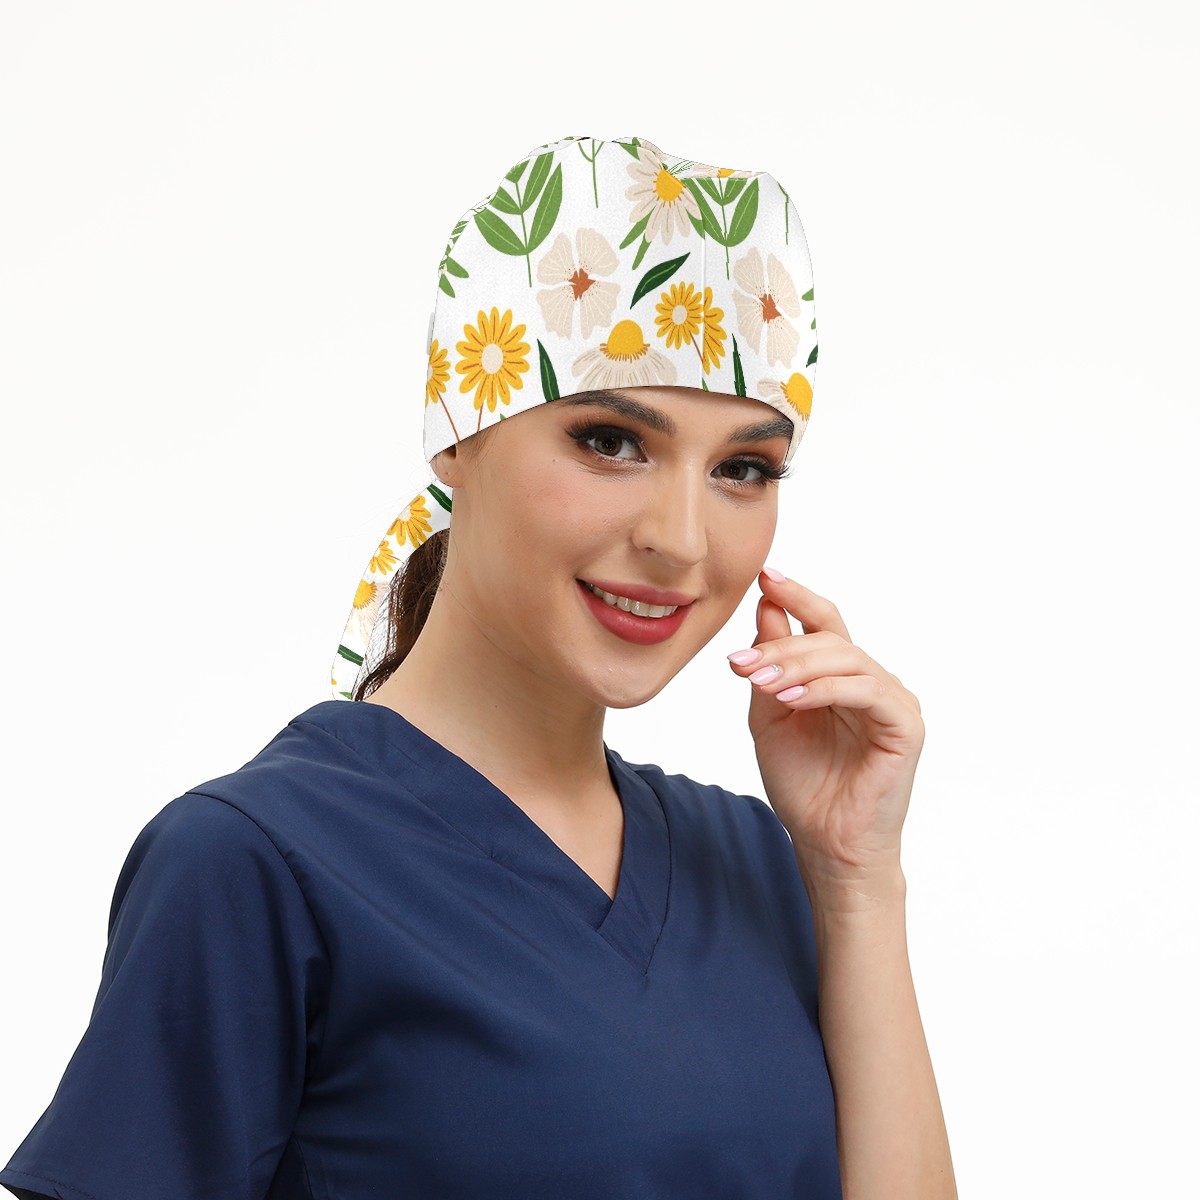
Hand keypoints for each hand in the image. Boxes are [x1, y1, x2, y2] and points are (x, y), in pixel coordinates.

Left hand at [726, 568, 924, 893]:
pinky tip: (791, 700)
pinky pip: (865, 691)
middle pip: (829, 638)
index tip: (765, 575)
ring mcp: (892, 701)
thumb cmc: (803, 785)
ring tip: (759, 681)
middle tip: (740, 662)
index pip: (823, 621)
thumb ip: (770, 666)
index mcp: (841, 677)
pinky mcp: (905, 725)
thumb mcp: (771, 715)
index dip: (797, 595)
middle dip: (780, 644)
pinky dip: (825, 690)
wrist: (826, 844)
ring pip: (845, 659)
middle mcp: (871, 681)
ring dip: (797, 665)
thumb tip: (765, 608)